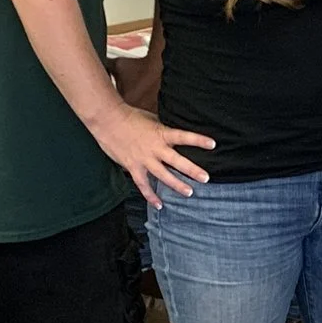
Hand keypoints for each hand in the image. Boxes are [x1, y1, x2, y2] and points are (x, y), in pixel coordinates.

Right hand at [87, 104, 213, 207]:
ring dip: (177, 185)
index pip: (184, 136)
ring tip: (190, 193)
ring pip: (163, 175)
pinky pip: (143, 185)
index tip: (213, 144)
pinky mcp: (133, 167)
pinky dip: (151, 196)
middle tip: (206, 178)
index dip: (199, 140)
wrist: (108, 120)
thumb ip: (164, 130)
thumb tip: (176, 135)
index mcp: (161, 133)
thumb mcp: (153, 120)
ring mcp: (144, 159)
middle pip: (177, 161)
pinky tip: (159, 204)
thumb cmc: (131, 117)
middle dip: (192, 170)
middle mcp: (155, 148)